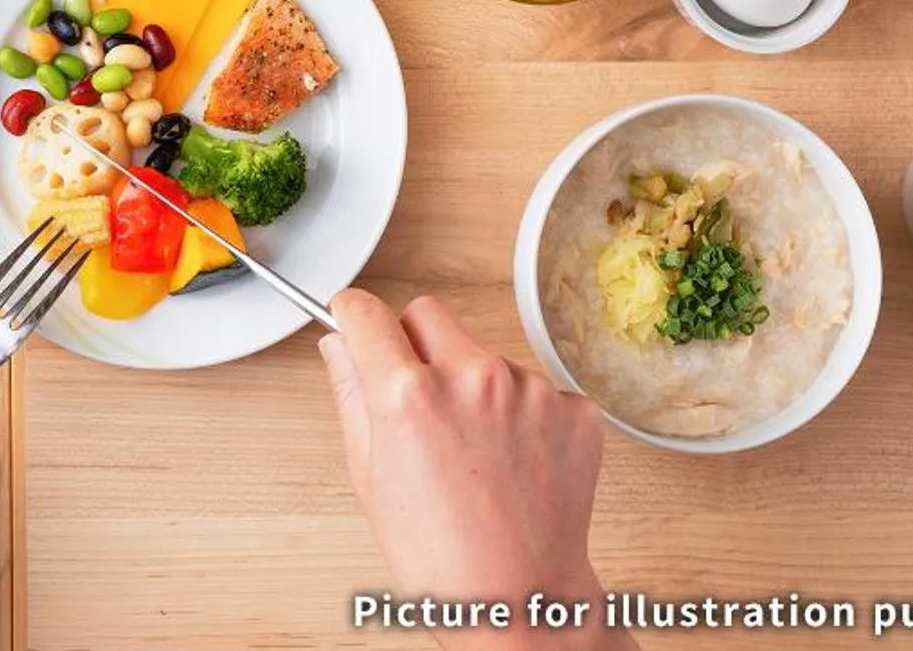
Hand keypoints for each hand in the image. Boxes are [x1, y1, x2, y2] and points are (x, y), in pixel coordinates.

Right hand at [320, 290, 629, 650]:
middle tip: (416, 396)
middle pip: (427, 314)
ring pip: (484, 354)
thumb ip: (352, 396)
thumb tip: (339, 347)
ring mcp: (530, 391)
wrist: (522, 600)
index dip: (352, 317)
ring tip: (475, 452)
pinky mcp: (573, 409)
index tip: (354, 321)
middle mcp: (472, 379)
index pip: (366, 312)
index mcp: (409, 395)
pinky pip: (534, 387)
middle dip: (413, 341)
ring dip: (473, 384)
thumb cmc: (442, 558)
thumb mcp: (371, 477)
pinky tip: (513, 461)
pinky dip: (521, 414)